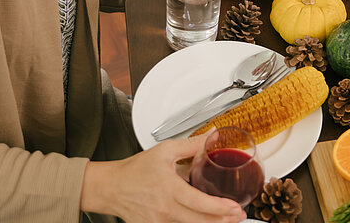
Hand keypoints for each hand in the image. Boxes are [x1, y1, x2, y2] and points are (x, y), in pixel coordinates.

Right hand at [80, 138, 245, 222]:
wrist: (110, 187)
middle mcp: (165, 209)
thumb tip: (213, 135)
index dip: (220, 208)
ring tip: (227, 219)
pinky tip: (205, 220)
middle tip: (239, 216)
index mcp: (169, 189)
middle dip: (223, 221)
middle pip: (200, 221)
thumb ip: (192, 144)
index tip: (235, 207)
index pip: (199, 203)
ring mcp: (159, 222)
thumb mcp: (165, 151)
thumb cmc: (134, 170)